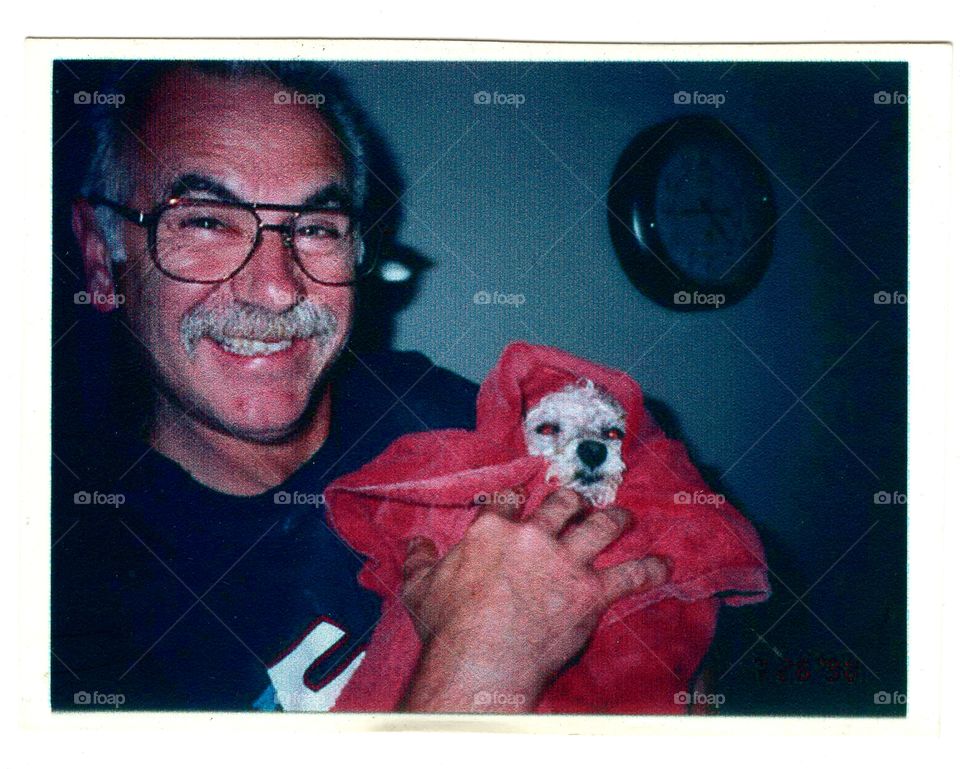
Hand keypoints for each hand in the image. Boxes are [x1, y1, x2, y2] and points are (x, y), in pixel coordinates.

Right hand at [400, 488, 667, 711]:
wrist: (480, 659)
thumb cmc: (448, 627)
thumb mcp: (419, 589)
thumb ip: (417, 561)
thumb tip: (414, 544)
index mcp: (492, 531)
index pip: (506, 501)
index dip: (514, 499)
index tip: (518, 501)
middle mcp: (533, 537)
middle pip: (561, 505)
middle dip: (572, 500)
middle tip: (579, 501)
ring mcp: (565, 563)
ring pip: (600, 527)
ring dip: (615, 519)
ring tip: (624, 516)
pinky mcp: (590, 593)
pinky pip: (629, 576)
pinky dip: (649, 569)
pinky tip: (664, 564)